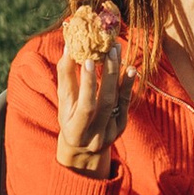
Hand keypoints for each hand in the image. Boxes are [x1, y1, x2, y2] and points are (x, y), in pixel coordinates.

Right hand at [56, 5, 134, 174]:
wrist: (83, 147)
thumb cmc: (70, 118)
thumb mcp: (64, 103)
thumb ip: (66, 77)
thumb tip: (69, 47)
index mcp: (76, 131)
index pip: (86, 105)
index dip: (88, 83)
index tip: (88, 59)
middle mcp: (96, 135)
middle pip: (106, 102)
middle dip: (108, 74)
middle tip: (109, 49)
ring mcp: (111, 132)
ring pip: (118, 101)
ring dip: (119, 74)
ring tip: (118, 50)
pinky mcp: (122, 127)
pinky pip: (126, 103)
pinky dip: (128, 85)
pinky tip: (130, 68)